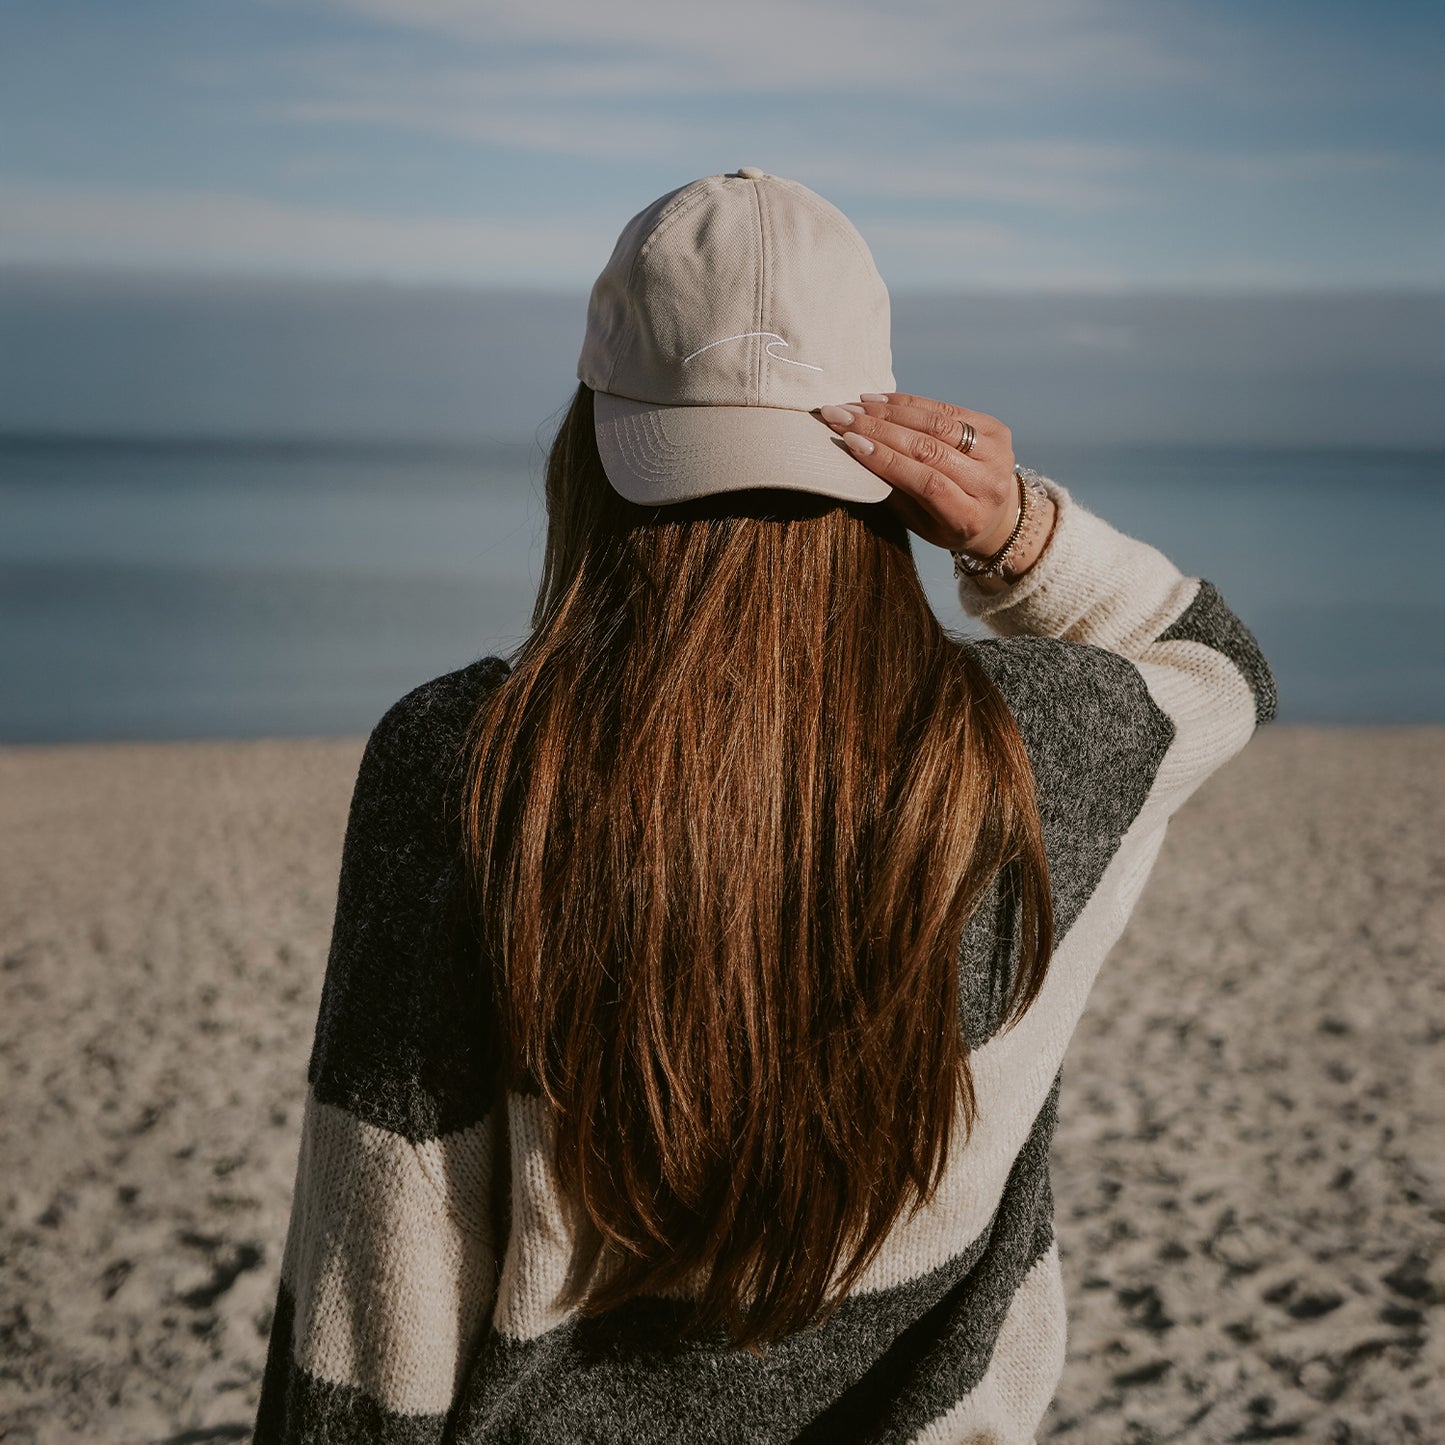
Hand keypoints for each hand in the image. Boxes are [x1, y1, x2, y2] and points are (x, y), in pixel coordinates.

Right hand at [814, 393, 1023, 557]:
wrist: (998, 516)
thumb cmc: (948, 525)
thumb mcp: (922, 524)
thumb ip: (898, 492)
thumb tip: (860, 452)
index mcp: (969, 517)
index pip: (926, 482)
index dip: (887, 459)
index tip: (850, 441)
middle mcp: (990, 483)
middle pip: (930, 448)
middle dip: (879, 429)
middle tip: (840, 416)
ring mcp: (997, 452)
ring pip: (937, 423)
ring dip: (890, 411)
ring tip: (855, 405)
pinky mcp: (995, 428)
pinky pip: (946, 409)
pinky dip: (909, 402)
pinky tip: (878, 399)